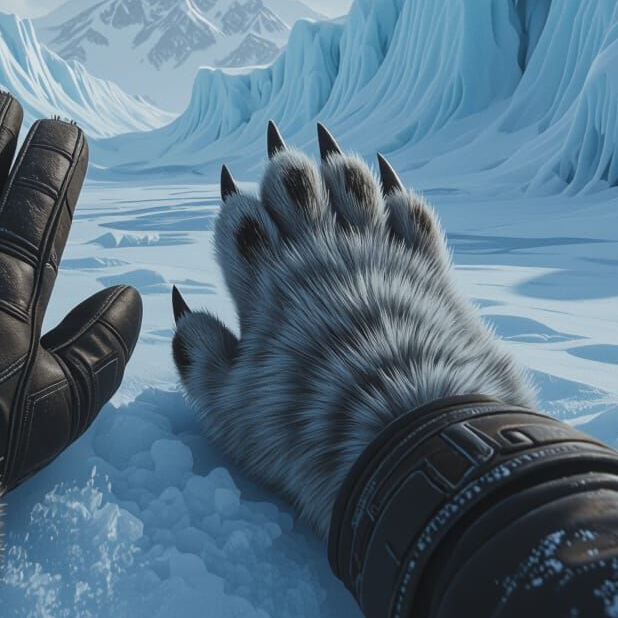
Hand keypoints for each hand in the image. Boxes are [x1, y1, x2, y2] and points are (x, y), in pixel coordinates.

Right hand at [171, 122, 533, 533]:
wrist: (402, 443)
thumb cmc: (304, 431)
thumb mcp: (228, 408)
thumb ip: (202, 357)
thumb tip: (189, 317)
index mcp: (262, 283)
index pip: (237, 216)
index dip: (237, 213)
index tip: (245, 229)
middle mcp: (315, 257)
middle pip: (292, 182)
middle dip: (284, 175)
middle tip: (288, 185)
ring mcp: (374, 256)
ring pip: (352, 182)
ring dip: (341, 174)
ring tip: (337, 175)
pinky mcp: (427, 270)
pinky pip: (413, 211)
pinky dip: (401, 199)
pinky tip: (396, 199)